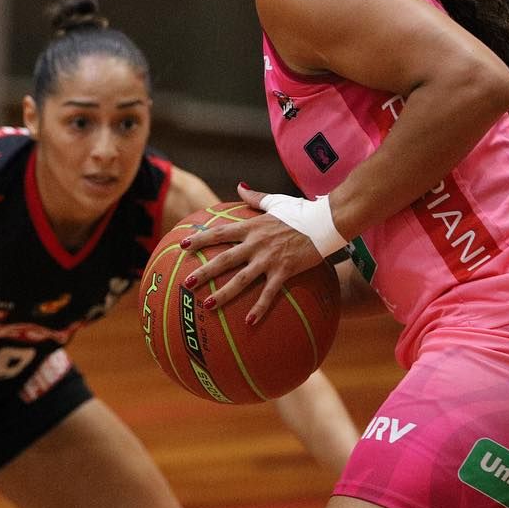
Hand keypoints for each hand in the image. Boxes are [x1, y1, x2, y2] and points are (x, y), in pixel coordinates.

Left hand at [179, 183, 328, 323]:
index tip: (182, 246)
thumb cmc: (300, 210)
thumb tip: (240, 186)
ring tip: (207, 305)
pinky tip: (249, 321)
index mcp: (251, 227)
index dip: (200, 239)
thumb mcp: (275, 201)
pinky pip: (269, 293)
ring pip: (241, 279)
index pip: (219, 233)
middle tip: (186, 282)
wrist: (325, 221)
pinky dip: (259, 307)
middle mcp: (256, 243)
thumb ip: (255, 197)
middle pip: (224, 259)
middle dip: (203, 271)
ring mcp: (269, 258)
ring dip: (223, 293)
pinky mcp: (284, 270)